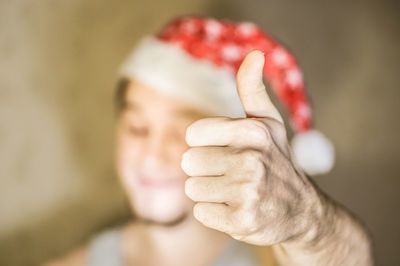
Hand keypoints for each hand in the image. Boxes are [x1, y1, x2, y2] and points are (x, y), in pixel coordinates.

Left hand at [181, 50, 327, 245]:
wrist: (301, 212)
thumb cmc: (276, 162)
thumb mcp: (269, 123)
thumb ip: (253, 90)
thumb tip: (254, 55)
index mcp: (253, 131)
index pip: (193, 134)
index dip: (204, 143)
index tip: (222, 149)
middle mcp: (251, 160)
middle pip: (189, 162)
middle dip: (205, 170)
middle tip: (230, 174)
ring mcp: (247, 192)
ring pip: (192, 189)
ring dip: (209, 192)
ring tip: (234, 192)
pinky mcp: (241, 221)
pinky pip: (201, 213)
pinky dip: (214, 213)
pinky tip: (236, 209)